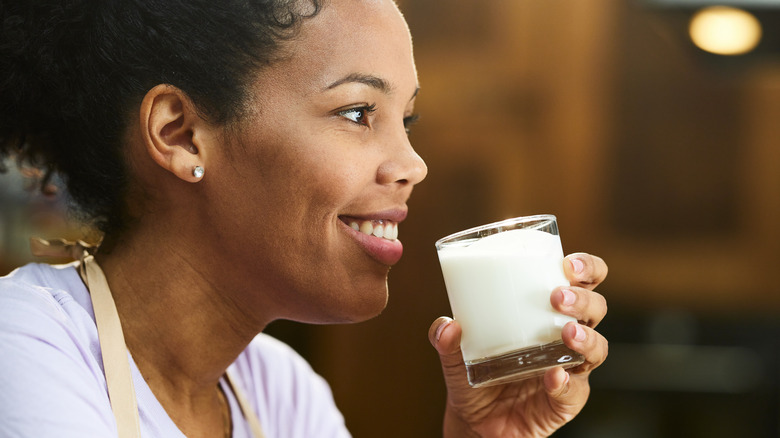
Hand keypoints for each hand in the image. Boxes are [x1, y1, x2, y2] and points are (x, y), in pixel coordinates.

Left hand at [429, 253, 608, 437]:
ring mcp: (569, 368)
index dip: (586, 267)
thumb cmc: (474, 374)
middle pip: (596, 308)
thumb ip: (446, 339)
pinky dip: (565, 383)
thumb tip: (447, 325)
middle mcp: (566, 336)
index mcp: (547, 312)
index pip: (582, 281)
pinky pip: (574, 390)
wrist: (475, 422)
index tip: (567, 262)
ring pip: (597, 348)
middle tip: (557, 296)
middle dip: (583, 299)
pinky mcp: (566, 400)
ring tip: (566, 332)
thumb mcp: (455, 354)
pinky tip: (552, 377)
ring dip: (585, 336)